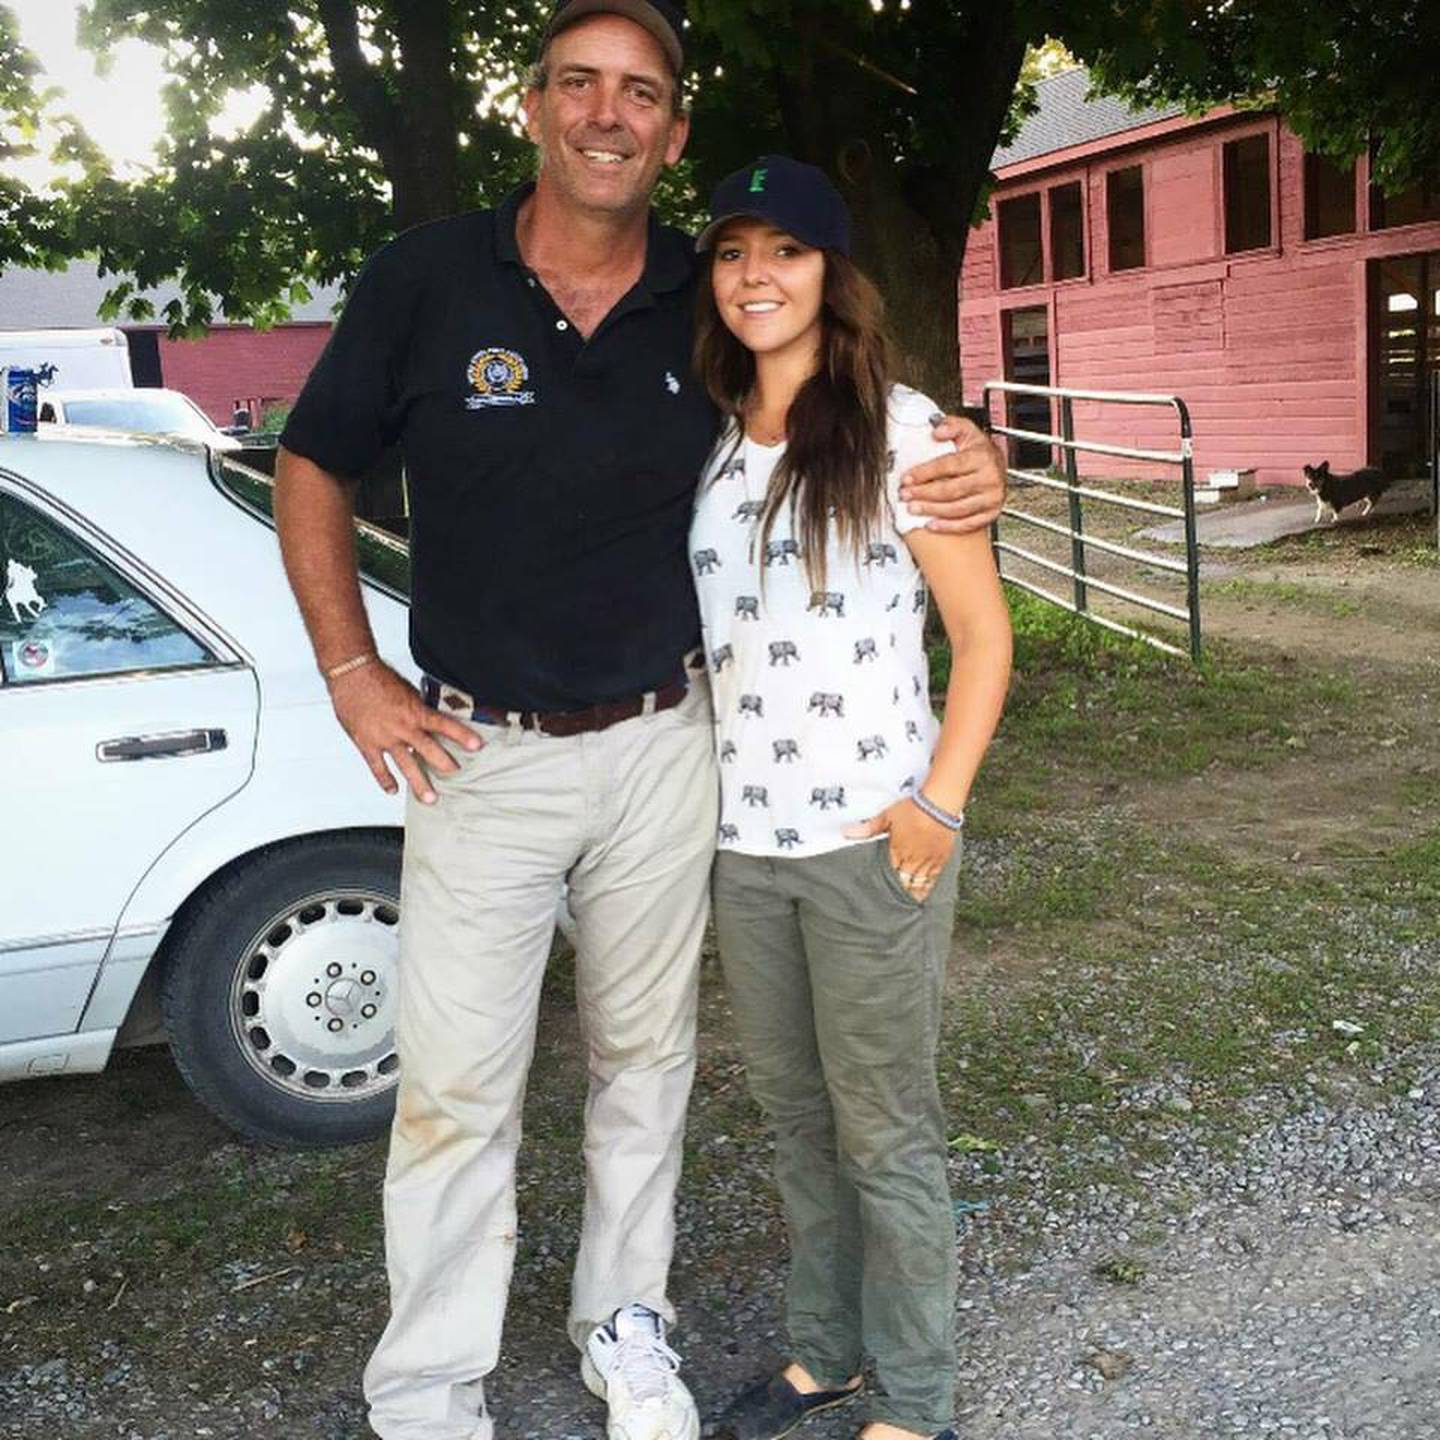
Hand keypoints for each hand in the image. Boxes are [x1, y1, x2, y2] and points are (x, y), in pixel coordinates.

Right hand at [328, 660, 482, 803]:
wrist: (352, 674)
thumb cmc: (379, 678)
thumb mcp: (408, 691)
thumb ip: (419, 710)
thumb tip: (432, 721)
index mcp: (415, 711)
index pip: (444, 725)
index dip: (462, 735)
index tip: (477, 746)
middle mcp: (402, 727)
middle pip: (428, 750)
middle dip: (445, 764)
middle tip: (456, 775)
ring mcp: (385, 738)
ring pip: (406, 765)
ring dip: (419, 783)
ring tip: (431, 798)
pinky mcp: (367, 744)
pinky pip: (378, 767)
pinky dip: (385, 780)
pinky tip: (393, 790)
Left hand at [843, 798, 954, 899]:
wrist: (938, 804)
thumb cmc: (913, 808)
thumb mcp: (886, 816)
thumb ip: (868, 828)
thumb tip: (846, 832)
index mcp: (897, 851)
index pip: (888, 874)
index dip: (884, 885)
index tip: (879, 895)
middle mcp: (912, 860)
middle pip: (903, 882)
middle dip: (898, 894)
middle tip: (892, 906)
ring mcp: (928, 861)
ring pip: (919, 883)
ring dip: (912, 894)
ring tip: (908, 905)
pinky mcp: (941, 858)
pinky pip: (934, 878)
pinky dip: (929, 887)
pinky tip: (926, 893)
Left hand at [898, 415, 1006, 533]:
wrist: (998, 465)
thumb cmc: (977, 450)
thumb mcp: (966, 431)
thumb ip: (951, 426)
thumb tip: (936, 430)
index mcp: (982, 456)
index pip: (948, 465)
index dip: (925, 473)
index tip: (907, 478)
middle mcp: (989, 478)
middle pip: (951, 490)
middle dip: (924, 494)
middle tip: (905, 495)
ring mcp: (992, 497)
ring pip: (957, 509)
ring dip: (932, 510)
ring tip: (913, 508)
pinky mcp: (991, 513)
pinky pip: (968, 524)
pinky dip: (948, 526)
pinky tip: (931, 524)